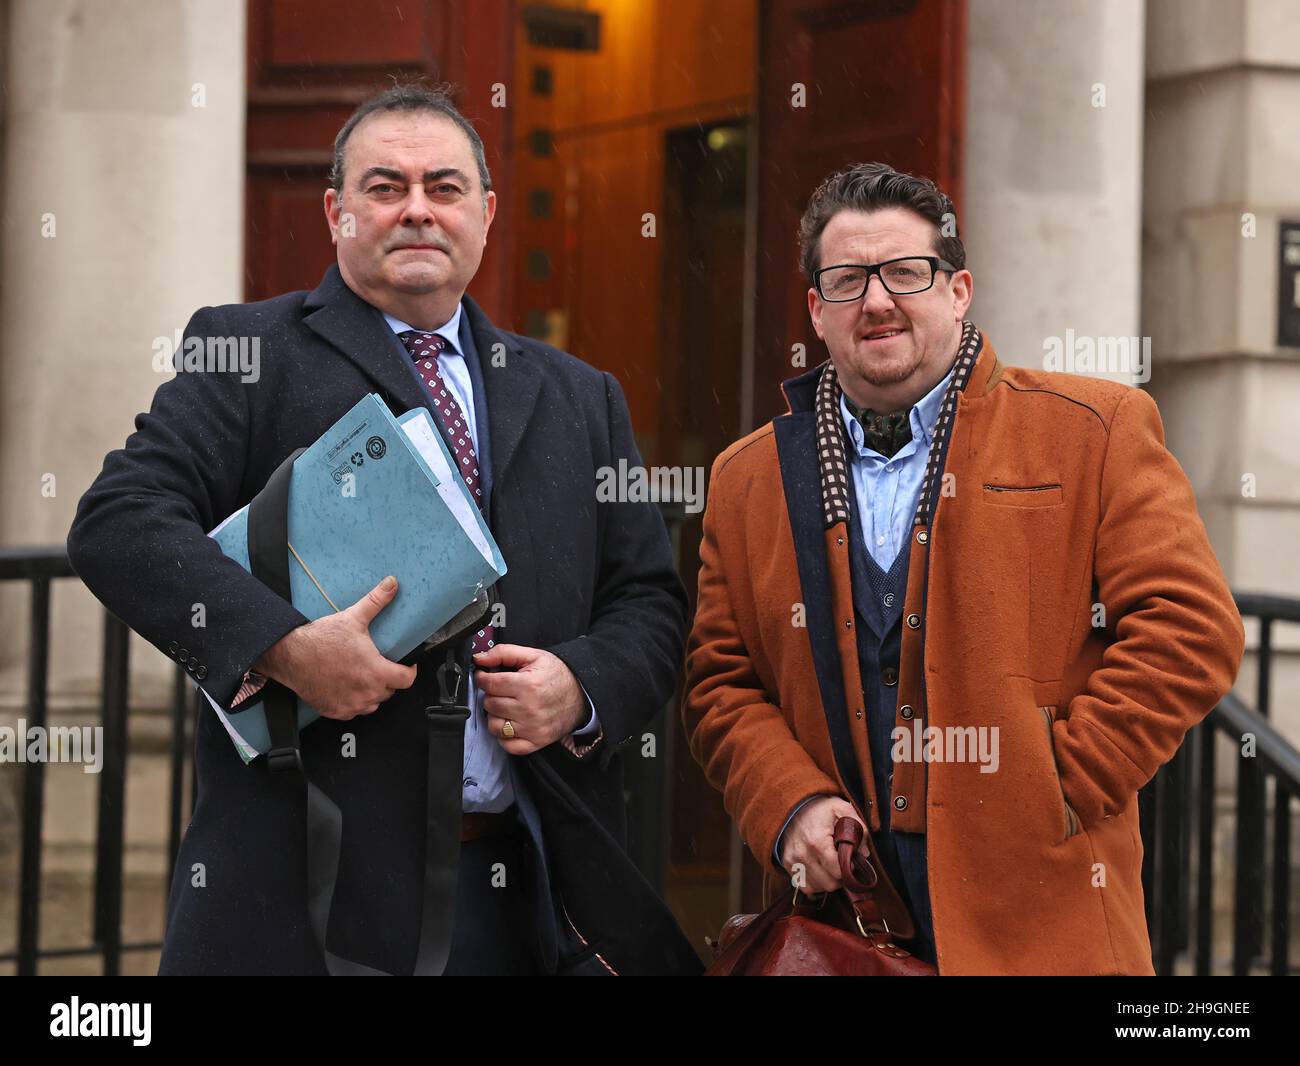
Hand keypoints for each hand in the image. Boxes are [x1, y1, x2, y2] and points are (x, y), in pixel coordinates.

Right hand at [253, 575, 417, 720]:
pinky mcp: (336, 711)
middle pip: (389, 691)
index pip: (407, 680)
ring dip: (372, 692)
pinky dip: (353, 701)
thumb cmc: (322, 639)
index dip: (409, 671)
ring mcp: (351, 705)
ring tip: (362, 676)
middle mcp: (366, 693)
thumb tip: (392, 583)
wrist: (291, 655)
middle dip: (387, 679)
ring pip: (373, 703)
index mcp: (376, 672)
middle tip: (377, 665)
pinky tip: (347, 687)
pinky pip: (353, 711)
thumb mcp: (353, 618)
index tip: (406, 665)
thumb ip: (376, 601)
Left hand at [473, 644, 584, 754]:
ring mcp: (532, 728)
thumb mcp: (533, 656)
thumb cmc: (557, 674)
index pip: (489, 684)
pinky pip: (508, 745)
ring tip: (506, 707)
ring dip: (495, 716)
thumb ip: (504, 652)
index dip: (483, 678)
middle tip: (501, 691)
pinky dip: (504, 736)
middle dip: (491, 695)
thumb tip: (479, 658)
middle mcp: (529, 709)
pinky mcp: (536, 742)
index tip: (485, 677)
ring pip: (494, 726)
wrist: (582, 694)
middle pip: (490, 704)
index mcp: (528, 685)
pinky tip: (511, 723)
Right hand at [779, 796, 861, 893]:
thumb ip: (859, 828)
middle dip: (840, 876)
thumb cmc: (819, 808)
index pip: (838, 871)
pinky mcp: (787, 864)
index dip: (849, 867)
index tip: (850, 859)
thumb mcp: (842, 808)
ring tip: (830, 865)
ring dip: (827, 880)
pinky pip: (804, 885)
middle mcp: (802, 854)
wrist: (792, 804)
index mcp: (817, 842)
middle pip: (829, 884)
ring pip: (817, 887)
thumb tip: (865, 854)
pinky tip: (819, 870)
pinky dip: (815, 882)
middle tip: (842, 863)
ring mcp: (793, 861)